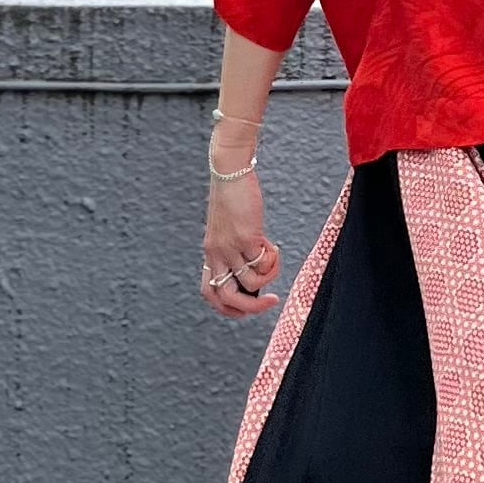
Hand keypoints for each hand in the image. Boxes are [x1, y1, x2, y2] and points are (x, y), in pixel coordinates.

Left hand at [200, 164, 281, 316]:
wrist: (230, 172)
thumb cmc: (232, 198)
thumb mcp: (229, 230)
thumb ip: (237, 249)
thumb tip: (257, 269)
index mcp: (211, 253)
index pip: (210, 293)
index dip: (226, 308)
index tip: (245, 310)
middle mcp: (217, 254)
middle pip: (229, 297)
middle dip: (252, 307)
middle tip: (272, 300)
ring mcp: (230, 247)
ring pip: (251, 282)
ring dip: (270, 277)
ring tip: (273, 258)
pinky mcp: (246, 237)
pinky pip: (263, 262)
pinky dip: (273, 260)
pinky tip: (273, 246)